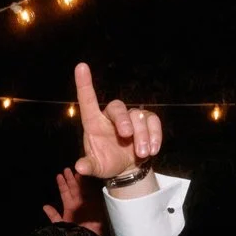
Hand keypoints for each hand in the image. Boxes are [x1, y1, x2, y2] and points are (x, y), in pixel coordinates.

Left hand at [43, 167, 105, 235]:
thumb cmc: (71, 234)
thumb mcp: (60, 224)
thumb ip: (53, 215)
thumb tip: (45, 206)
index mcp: (69, 208)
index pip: (65, 193)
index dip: (62, 184)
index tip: (59, 175)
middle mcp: (78, 204)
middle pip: (74, 189)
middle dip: (70, 179)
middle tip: (67, 169)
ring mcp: (87, 204)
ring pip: (82, 189)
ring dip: (79, 180)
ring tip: (76, 171)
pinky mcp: (95, 205)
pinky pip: (91, 194)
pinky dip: (89, 186)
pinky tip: (86, 178)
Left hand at [73, 62, 161, 179]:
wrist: (126, 168)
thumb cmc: (106, 163)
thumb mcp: (96, 167)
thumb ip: (88, 166)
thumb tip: (80, 167)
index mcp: (93, 123)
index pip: (87, 101)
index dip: (84, 84)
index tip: (80, 66)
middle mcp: (111, 117)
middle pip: (117, 107)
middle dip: (123, 120)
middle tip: (127, 136)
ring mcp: (130, 118)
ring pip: (138, 117)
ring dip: (142, 136)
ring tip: (141, 154)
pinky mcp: (147, 122)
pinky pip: (153, 122)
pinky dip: (155, 136)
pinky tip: (152, 150)